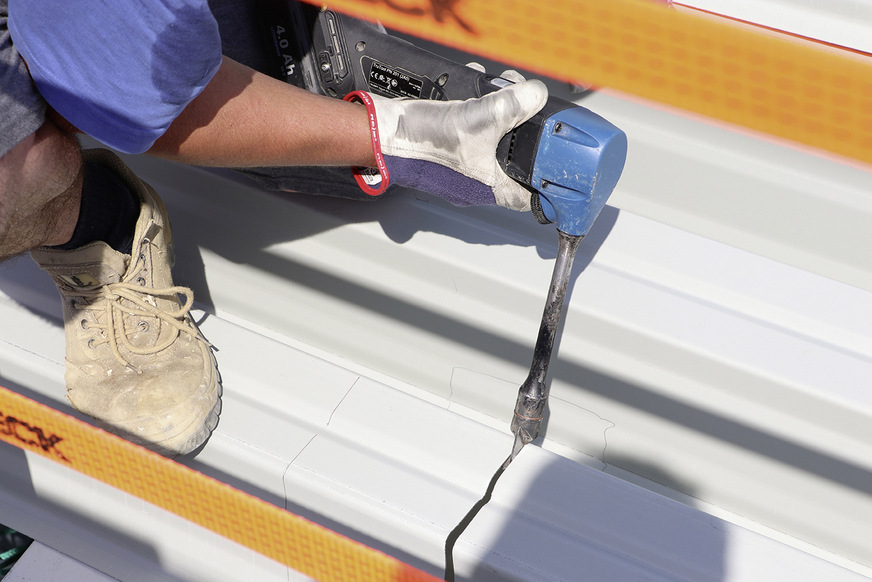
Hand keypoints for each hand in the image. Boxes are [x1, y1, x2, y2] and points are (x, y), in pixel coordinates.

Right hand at [347, 74, 547, 210]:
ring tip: (502, 100)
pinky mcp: (449, 156)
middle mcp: (477, 186)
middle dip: (524, 138)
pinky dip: (478, 119)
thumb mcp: (481, 118)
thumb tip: (535, 96)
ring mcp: (462, 172)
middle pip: (514, 167)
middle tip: (531, 120)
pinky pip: (473, 140)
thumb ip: (513, 105)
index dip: (547, 184)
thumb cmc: (425, 143)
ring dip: (500, 123)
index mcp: (490, 188)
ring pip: (493, 150)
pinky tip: (476, 99)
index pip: (531, 197)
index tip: (558, 169)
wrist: (387, 135)